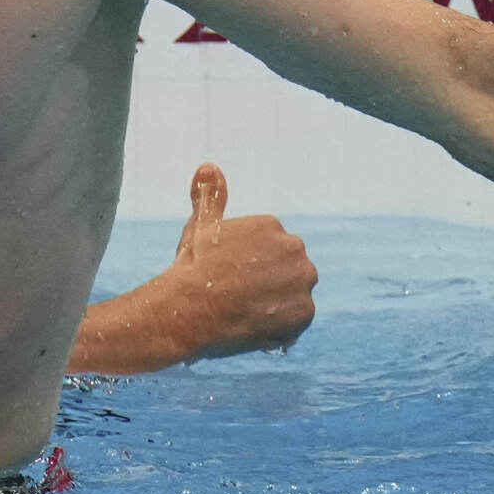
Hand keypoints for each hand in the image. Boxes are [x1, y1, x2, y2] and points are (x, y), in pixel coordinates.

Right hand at [66, 165, 317, 374]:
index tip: (228, 277)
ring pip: (292, 295)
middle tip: (237, 297)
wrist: (189, 310)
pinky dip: (280, 327)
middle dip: (266, 284)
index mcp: (272, 225)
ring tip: (245, 313)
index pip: (268, 252)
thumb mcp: (199, 226)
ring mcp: (302, 280)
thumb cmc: (192, 267)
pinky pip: (296, 321)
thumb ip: (209, 195)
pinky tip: (254, 326)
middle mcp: (294, 248)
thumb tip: (209, 166)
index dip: (247, 268)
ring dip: (275, 305)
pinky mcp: (304, 312)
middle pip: (285, 271)